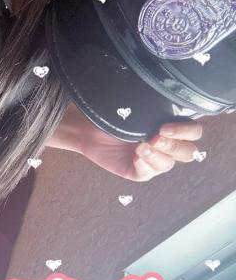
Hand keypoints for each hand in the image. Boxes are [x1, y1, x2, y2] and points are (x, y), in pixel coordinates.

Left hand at [79, 119, 203, 181]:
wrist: (85, 126)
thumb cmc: (110, 112)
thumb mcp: (135, 106)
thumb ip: (154, 108)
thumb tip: (166, 109)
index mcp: (170, 126)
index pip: (194, 132)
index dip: (186, 131)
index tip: (164, 126)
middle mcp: (164, 144)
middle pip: (188, 152)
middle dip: (173, 145)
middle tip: (154, 137)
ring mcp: (151, 159)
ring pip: (169, 163)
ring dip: (157, 155)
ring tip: (140, 147)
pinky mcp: (136, 171)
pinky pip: (148, 173)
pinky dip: (144, 166)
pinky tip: (135, 157)